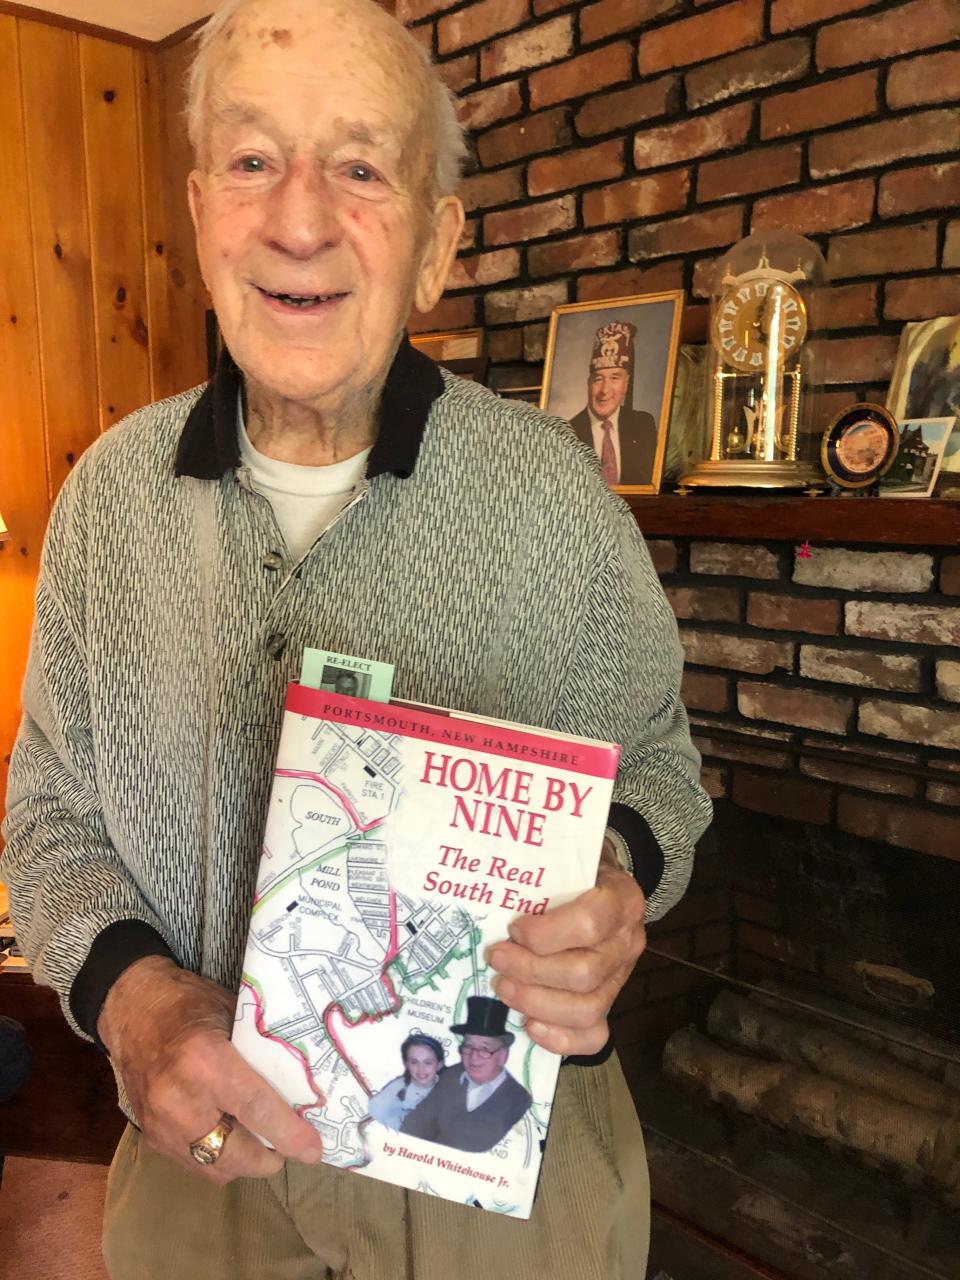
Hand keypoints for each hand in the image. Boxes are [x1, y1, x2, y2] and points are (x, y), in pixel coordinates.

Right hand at [98, 956, 323, 1183]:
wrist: (131, 1009)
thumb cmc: (188, 1003)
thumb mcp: (233, 1014)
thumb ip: (261, 1053)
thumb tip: (300, 1085)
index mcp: (205, 1062)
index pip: (256, 1109)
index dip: (289, 1134)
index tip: (313, 1149)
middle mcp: (180, 1101)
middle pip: (236, 1155)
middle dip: (268, 1158)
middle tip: (288, 1145)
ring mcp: (161, 1125)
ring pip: (215, 1169)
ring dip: (243, 1161)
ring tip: (261, 1140)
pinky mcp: (150, 1138)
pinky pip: (193, 1163)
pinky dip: (217, 1156)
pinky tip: (229, 1133)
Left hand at [486, 841, 646, 1056]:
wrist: (600, 882)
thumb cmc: (574, 871)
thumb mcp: (565, 859)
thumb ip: (541, 872)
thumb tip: (487, 882)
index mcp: (621, 899)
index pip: (591, 922)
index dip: (547, 932)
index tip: (514, 928)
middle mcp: (628, 942)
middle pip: (583, 974)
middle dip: (530, 971)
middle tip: (496, 958)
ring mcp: (621, 977)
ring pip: (587, 1009)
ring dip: (536, 1002)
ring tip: (503, 987)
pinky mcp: (609, 1002)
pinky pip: (594, 1035)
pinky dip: (560, 1038)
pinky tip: (530, 1025)